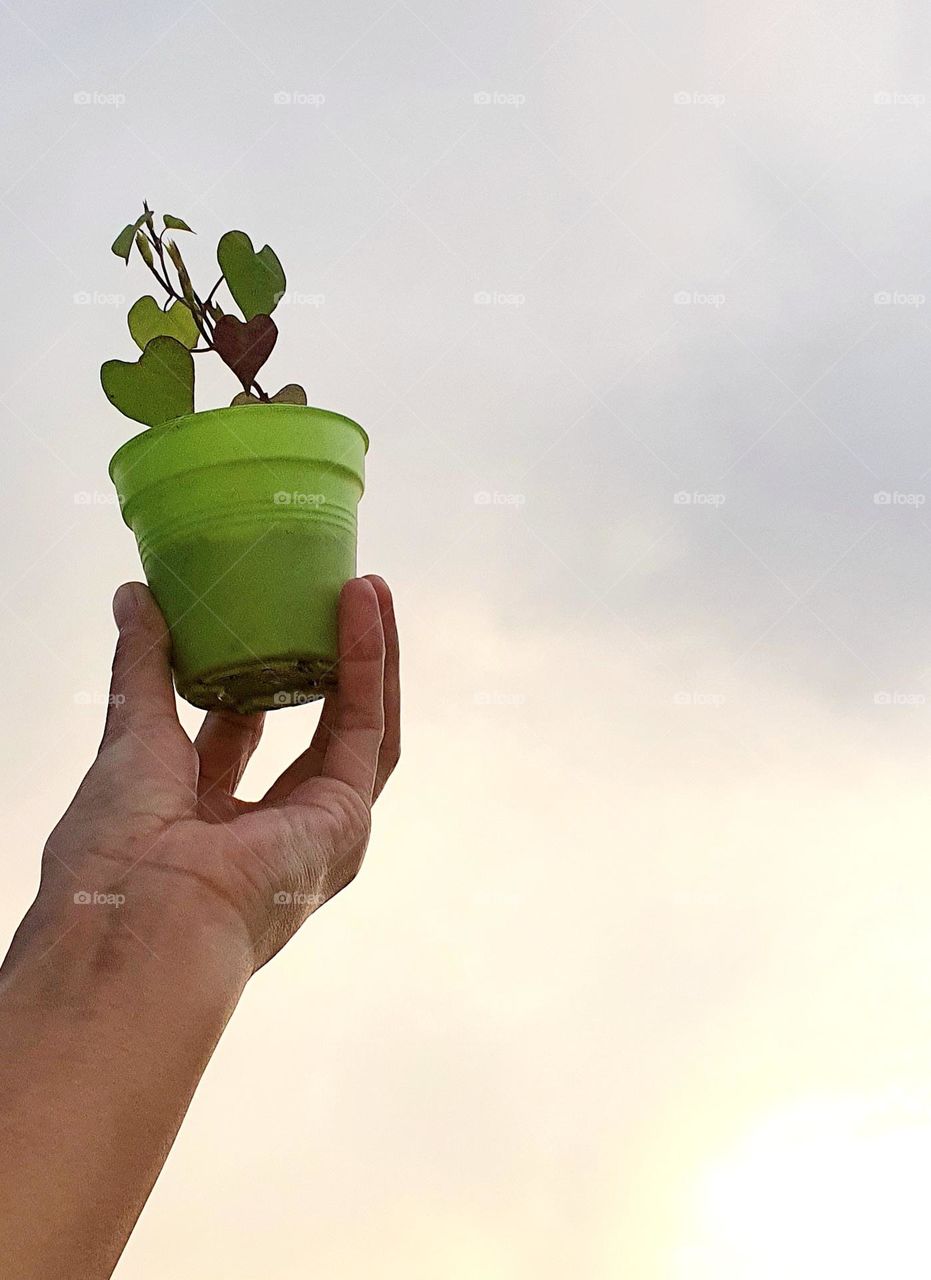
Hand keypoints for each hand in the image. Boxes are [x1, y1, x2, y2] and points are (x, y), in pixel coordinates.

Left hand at [27, 575, 399, 972]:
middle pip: (311, 728)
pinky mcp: (346, 821)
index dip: (252, 674)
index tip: (254, 617)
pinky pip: (367, 729)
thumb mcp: (130, 738)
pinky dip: (370, 665)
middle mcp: (270, 832)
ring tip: (367, 590)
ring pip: (357, 726)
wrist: (137, 923)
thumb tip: (135, 599)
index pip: (242, 735)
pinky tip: (366, 609)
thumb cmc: (116, 858)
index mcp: (208, 823)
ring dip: (366, 655)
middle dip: (324, 660)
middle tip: (331, 596)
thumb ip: (143, 668)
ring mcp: (315, 832)